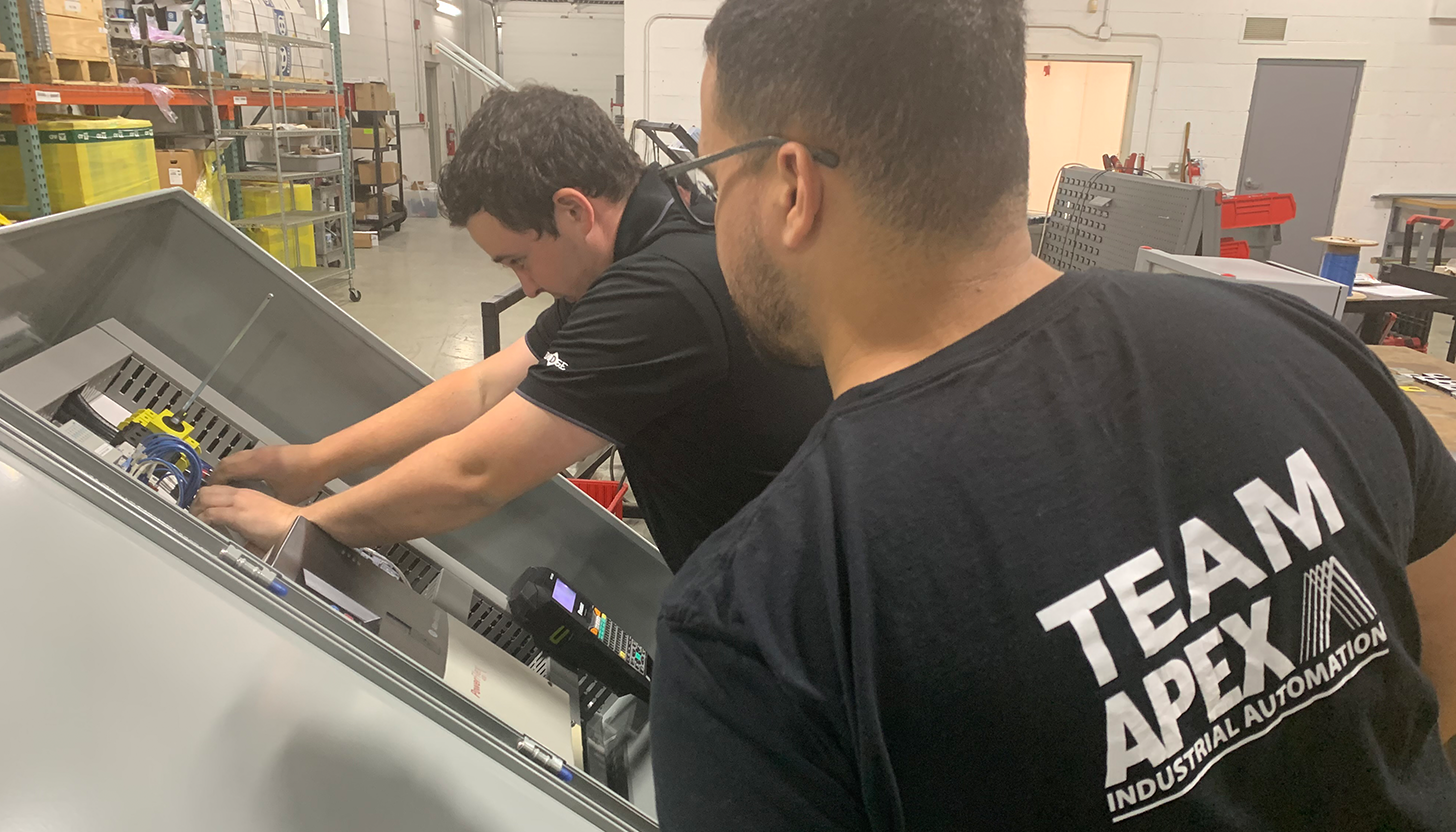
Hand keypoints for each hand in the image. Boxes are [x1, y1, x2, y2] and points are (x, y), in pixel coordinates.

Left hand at [191, 485, 303, 550]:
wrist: (297, 525)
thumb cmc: (287, 525)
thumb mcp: (264, 521)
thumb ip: (250, 527)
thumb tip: (245, 543)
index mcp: (248, 494)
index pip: (219, 489)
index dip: (205, 498)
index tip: (200, 508)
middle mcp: (241, 495)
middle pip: (207, 490)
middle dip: (196, 502)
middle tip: (192, 514)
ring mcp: (238, 503)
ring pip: (205, 498)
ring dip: (196, 510)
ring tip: (193, 520)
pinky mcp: (237, 515)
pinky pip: (210, 514)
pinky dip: (202, 520)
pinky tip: (200, 527)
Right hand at [208, 444, 327, 504]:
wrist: (323, 459)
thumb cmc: (307, 476)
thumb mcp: (284, 496)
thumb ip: (266, 503)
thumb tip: (257, 514)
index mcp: (256, 465)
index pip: (224, 471)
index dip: (213, 484)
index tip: (206, 494)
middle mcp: (256, 455)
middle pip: (225, 463)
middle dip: (216, 477)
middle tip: (210, 491)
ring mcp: (262, 451)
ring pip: (234, 458)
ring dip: (226, 471)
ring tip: (223, 486)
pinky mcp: (268, 451)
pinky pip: (244, 457)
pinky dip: (237, 466)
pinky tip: (242, 478)